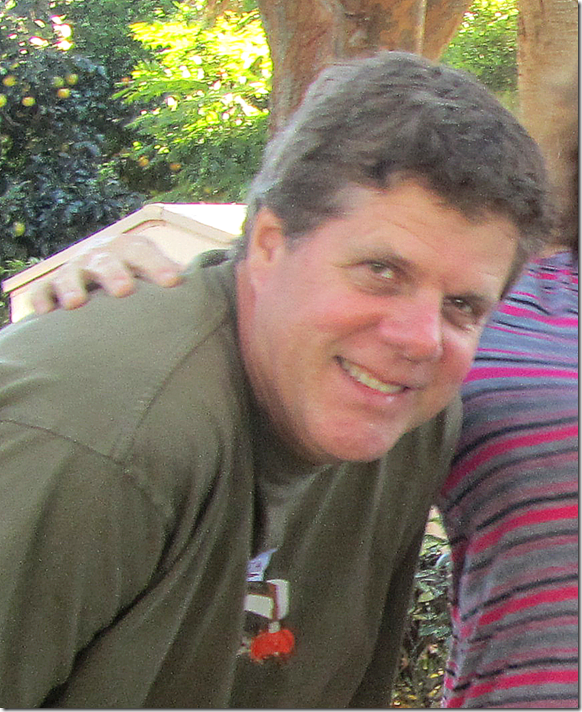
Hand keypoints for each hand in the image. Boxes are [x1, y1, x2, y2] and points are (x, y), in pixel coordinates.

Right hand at [29, 232, 183, 313]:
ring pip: (69, 275)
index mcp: (130, 250)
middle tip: (123, 290)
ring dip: (72, 286)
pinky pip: (42, 294)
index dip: (157, 264)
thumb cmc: (138, 276)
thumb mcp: (157, 272)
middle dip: (113, 272)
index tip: (173, 282)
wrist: (99, 271)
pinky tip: (44, 315)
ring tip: (76, 304)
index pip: (143, 251)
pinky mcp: (50, 289)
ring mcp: (73, 271)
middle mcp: (100, 256)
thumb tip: (219, 283)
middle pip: (106, 260)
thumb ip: (178, 277)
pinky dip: (41, 301)